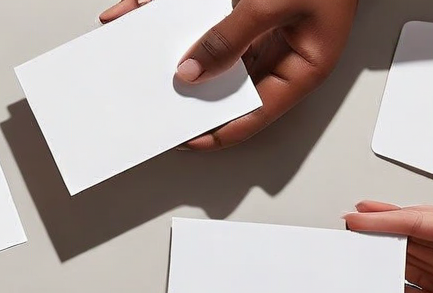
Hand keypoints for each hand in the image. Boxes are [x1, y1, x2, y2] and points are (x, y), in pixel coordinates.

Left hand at [100, 0, 357, 148]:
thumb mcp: (275, 4)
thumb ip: (232, 38)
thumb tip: (190, 73)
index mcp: (300, 69)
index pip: (251, 119)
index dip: (212, 134)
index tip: (176, 139)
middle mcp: (277, 55)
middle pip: (223, 88)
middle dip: (184, 93)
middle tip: (148, 101)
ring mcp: (259, 31)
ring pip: (206, 52)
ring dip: (168, 51)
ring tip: (132, 58)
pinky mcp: (243, 7)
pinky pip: (199, 16)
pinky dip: (166, 14)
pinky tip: (132, 14)